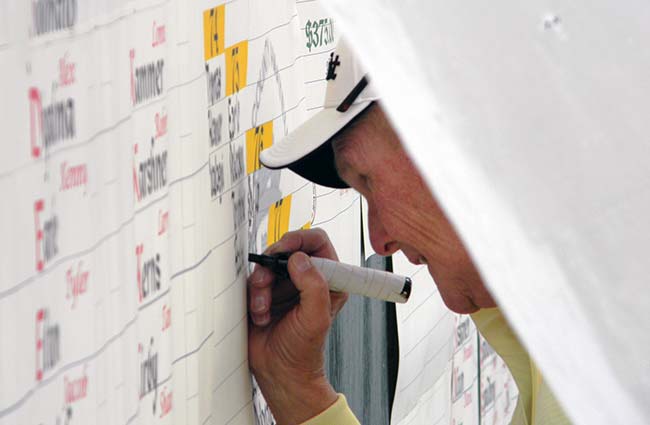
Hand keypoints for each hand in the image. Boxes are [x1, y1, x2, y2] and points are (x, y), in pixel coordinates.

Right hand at [247, 229, 347, 423]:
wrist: (279, 373)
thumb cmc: (303, 352)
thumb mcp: (316, 318)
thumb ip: (314, 286)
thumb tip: (300, 259)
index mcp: (327, 280)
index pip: (317, 242)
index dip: (301, 239)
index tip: (286, 248)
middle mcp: (305, 279)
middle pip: (287, 250)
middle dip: (273, 265)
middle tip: (267, 279)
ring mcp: (284, 285)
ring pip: (267, 265)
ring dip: (261, 285)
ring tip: (264, 307)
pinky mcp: (264, 293)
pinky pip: (253, 280)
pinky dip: (253, 296)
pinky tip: (259, 314)